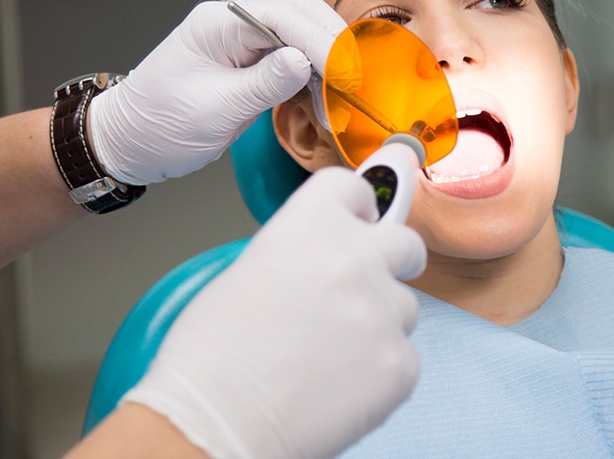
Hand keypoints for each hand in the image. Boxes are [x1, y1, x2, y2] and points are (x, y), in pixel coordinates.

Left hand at [89, 0, 345, 184]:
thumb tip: (305, 63)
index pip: (285, 17)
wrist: (129, 142)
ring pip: (300, 30)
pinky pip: (291, 54)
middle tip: (356, 79)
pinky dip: (314, 72)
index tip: (346, 74)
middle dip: (333, 42)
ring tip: (344, 92)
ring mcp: (242, 39)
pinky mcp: (249, 61)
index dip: (322, 43)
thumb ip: (262, 84)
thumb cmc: (160, 126)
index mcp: (218, 23)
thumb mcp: (214, 110)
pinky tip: (326, 95)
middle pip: (299, 12)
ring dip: (327, 56)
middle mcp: (233, 22)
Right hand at [121, 168, 425, 458]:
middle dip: (391, 262)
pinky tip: (336, 387)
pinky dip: (377, 372)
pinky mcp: (400, 364)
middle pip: (404, 242)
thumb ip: (299, 254)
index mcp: (309, 226)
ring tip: (329, 356)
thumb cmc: (210, 360)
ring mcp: (382, 312)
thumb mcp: (246, 274)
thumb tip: (321, 262)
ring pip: (403, 307)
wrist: (214, 423)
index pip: (355, 190)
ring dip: (378, 324)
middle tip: (364, 289)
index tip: (358, 221)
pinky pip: (403, 358)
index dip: (357, 208)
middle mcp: (354, 259)